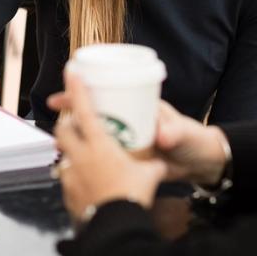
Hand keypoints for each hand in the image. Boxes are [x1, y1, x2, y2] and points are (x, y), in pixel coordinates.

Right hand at [48, 94, 228, 186]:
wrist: (203, 164)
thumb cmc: (194, 141)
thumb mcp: (184, 134)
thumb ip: (175, 133)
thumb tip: (163, 137)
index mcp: (140, 106)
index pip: (108, 93)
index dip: (85, 91)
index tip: (66, 91)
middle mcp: (130, 119)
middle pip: (94, 111)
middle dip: (72, 110)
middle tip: (53, 112)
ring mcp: (127, 138)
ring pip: (95, 134)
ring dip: (77, 135)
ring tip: (58, 141)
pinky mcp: (128, 157)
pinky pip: (104, 155)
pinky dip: (91, 156)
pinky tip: (77, 163)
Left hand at [53, 72, 165, 221]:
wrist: (115, 228)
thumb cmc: (132, 196)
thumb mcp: (150, 176)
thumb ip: (154, 165)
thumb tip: (165, 162)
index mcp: (98, 145)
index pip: (83, 110)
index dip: (76, 89)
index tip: (71, 74)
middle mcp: (80, 156)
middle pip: (62, 130)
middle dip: (66, 122)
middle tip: (76, 120)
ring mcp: (70, 176)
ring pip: (62, 155)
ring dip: (70, 150)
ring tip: (82, 153)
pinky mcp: (68, 194)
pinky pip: (67, 179)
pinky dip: (74, 175)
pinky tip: (86, 180)